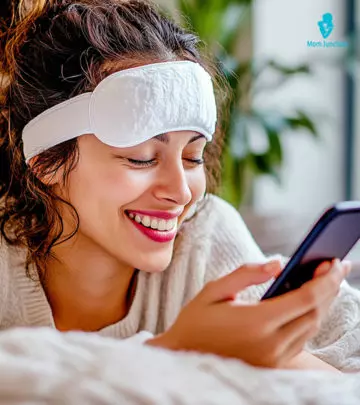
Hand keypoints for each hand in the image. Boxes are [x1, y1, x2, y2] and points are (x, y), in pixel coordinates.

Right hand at [146, 259, 349, 368]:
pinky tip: (311, 300)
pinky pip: (302, 337)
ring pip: (311, 326)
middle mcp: (270, 344)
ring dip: (324, 302)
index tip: (334, 262)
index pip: (304, 299)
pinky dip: (311, 316)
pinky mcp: (273, 362)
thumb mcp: (215, 290)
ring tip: (327, 280)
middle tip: (337, 266)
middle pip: (314, 313)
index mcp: (255, 322)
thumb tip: (278, 263)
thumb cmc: (197, 319)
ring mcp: (273, 357)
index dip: (325, 280)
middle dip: (331, 287)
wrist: (184, 354)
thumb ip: (246, 274)